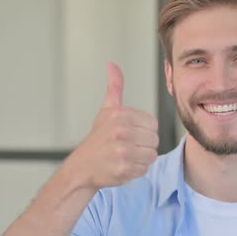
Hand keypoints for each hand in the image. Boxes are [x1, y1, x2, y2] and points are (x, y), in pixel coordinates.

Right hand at [65, 63, 158, 191]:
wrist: (82, 167)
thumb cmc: (98, 138)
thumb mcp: (106, 110)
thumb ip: (114, 88)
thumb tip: (112, 64)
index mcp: (121, 115)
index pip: (153, 124)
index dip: (143, 131)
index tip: (128, 134)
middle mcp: (121, 131)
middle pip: (154, 140)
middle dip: (143, 145)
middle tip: (126, 146)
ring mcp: (122, 151)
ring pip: (151, 155)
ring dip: (140, 159)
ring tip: (124, 156)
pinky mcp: (123, 169)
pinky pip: (144, 169)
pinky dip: (136, 170)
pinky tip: (122, 166)